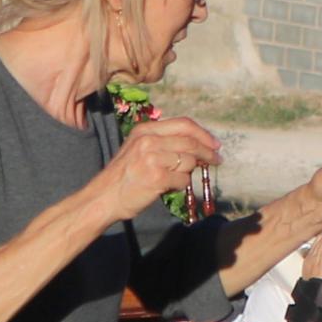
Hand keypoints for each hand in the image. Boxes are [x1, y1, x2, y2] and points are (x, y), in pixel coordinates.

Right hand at [104, 111, 221, 217]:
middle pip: (190, 142)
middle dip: (208, 152)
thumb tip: (197, 146)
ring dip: (188, 172)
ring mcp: (152, 158)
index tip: (215, 144)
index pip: (183, 124)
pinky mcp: (156, 177)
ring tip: (174, 178)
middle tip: (217, 160)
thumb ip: (163, 142)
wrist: (103, 197)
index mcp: (145, 130)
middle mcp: (148, 140)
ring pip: (188, 161)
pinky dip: (180, 185)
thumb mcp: (138, 149)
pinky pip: (183, 180)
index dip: (203, 134)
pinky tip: (168, 187)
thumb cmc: (124, 176)